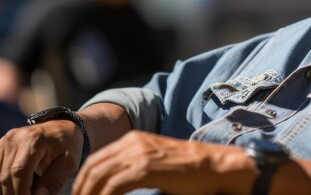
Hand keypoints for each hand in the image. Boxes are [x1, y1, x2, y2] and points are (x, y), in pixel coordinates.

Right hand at [0, 119, 82, 194]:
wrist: (63, 128)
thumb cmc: (68, 145)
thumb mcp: (68, 163)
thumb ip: (53, 181)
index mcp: (34, 140)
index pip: (19, 171)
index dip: (20, 192)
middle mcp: (16, 139)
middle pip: (5, 175)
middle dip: (13, 194)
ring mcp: (6, 141)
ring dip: (6, 189)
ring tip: (21, 193)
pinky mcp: (1, 146)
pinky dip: (3, 181)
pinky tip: (12, 188)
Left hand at [72, 130, 255, 194]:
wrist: (212, 166)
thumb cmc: (187, 170)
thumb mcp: (155, 162)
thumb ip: (133, 168)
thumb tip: (112, 187)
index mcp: (134, 139)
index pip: (96, 159)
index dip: (82, 180)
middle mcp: (133, 142)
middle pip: (92, 167)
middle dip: (80, 190)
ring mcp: (139, 154)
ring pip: (98, 176)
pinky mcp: (145, 168)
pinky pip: (113, 186)